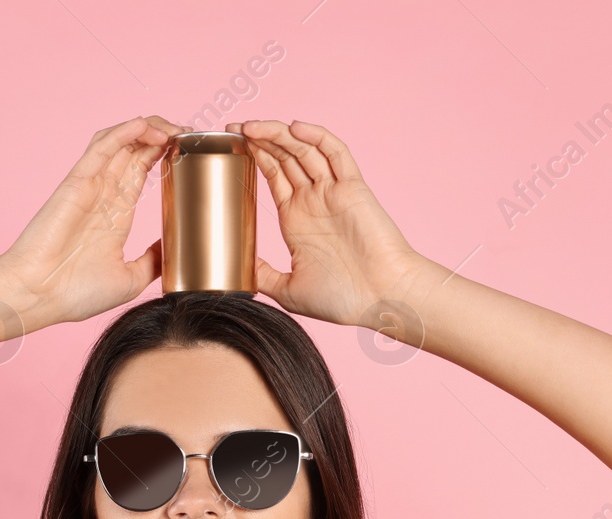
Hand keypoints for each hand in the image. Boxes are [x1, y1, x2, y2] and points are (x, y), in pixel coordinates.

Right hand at [0, 116, 184, 326]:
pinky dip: (122, 132)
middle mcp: (104, 194)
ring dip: (147, 128)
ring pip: (120, 142)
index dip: (165, 154)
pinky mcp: (77, 182)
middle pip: (135, 150)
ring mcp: (91, 185)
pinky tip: (144, 125)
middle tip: (188, 132)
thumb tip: (172, 249)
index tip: (189, 149)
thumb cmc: (75, 293)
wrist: (40, 296)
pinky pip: (101, 148)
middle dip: (163, 135)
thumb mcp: (129, 280)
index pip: (142, 169)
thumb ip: (152, 261)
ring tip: (172, 128)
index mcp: (116, 213)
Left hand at [228, 119, 432, 328]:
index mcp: (297, 219)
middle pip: (284, 156)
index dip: (253, 156)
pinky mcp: (353, 188)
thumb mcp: (288, 290)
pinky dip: (317, 136)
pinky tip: (295, 127)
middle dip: (258, 138)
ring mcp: (333, 192)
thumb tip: (235, 268)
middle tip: (232, 128)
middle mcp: (313, 200)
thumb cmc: (342, 299)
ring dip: (278, 134)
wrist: (381, 299)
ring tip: (251, 126)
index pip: (272, 175)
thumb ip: (262, 274)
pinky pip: (336, 153)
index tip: (230, 144)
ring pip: (304, 150)